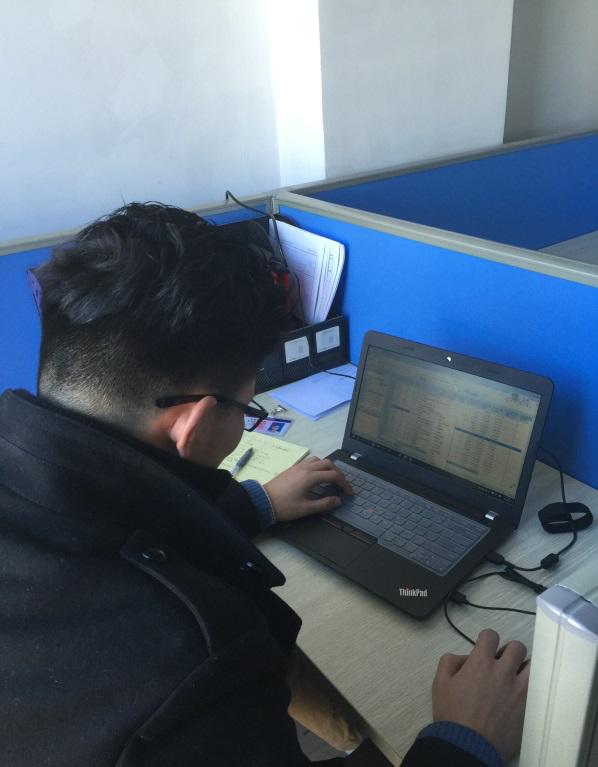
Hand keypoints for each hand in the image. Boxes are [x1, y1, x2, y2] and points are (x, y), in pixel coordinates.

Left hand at [263, 456, 352, 521]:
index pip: (333, 476)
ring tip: (331, 479)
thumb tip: (338, 501)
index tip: (349, 493)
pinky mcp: (293, 468)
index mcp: (310, 477)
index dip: (344, 484)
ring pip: (319, 460)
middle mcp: (306, 468)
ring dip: (328, 467)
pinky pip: (310, 461)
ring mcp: (298, 466)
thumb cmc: (285, 506)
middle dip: (339, 474)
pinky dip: (318, 466)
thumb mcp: (306, 509)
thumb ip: (324, 504)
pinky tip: (317, 476)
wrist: (263, 500)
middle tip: (342, 485)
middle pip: (328, 464)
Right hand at [432, 629, 529, 761]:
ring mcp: (519, 690)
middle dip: (509, 652)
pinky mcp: (528, 708)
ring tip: (516, 678)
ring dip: (524, 668)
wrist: (467, 746)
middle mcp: (503, 672)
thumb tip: (464, 657)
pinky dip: (531, 689)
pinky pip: (538, 690)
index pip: (491, 635)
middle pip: (517, 647)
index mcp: (480, 663)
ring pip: (533, 666)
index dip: (486, 640)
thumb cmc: (452, 714)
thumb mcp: (440, 683)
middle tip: (502, 664)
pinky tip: (522, 695)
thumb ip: (449, 662)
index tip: (485, 650)